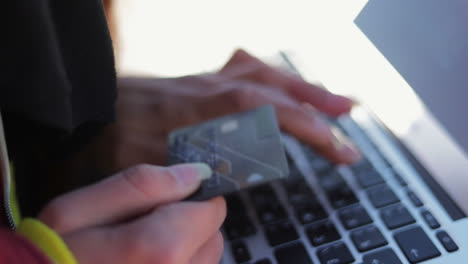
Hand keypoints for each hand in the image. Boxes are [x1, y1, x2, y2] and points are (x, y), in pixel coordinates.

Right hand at [39, 163, 225, 263]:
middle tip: (149, 224)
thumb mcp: (79, 210)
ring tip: (143, 251)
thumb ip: (142, 186)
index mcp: (162, 249)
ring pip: (204, 262)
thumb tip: (197, 173)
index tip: (172, 198)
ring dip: (186, 250)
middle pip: (213, 240)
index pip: (213, 212)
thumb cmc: (50, 255)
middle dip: (191, 225)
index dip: (194, 199)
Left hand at [91, 49, 359, 173]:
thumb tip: (236, 181)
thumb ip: (198, 175)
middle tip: (350, 135)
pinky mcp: (204, 79)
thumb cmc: (117, 140)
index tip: (343, 152)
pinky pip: (247, 68)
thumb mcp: (153, 168)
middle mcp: (216, 91)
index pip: (275, 118)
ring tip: (340, 103)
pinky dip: (273, 76)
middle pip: (280, 95)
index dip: (313, 133)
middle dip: (321, 115)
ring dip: (307, 89)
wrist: (92, 108)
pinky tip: (285, 84)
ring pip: (270, 77)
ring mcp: (211, 81)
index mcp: (208, 115)